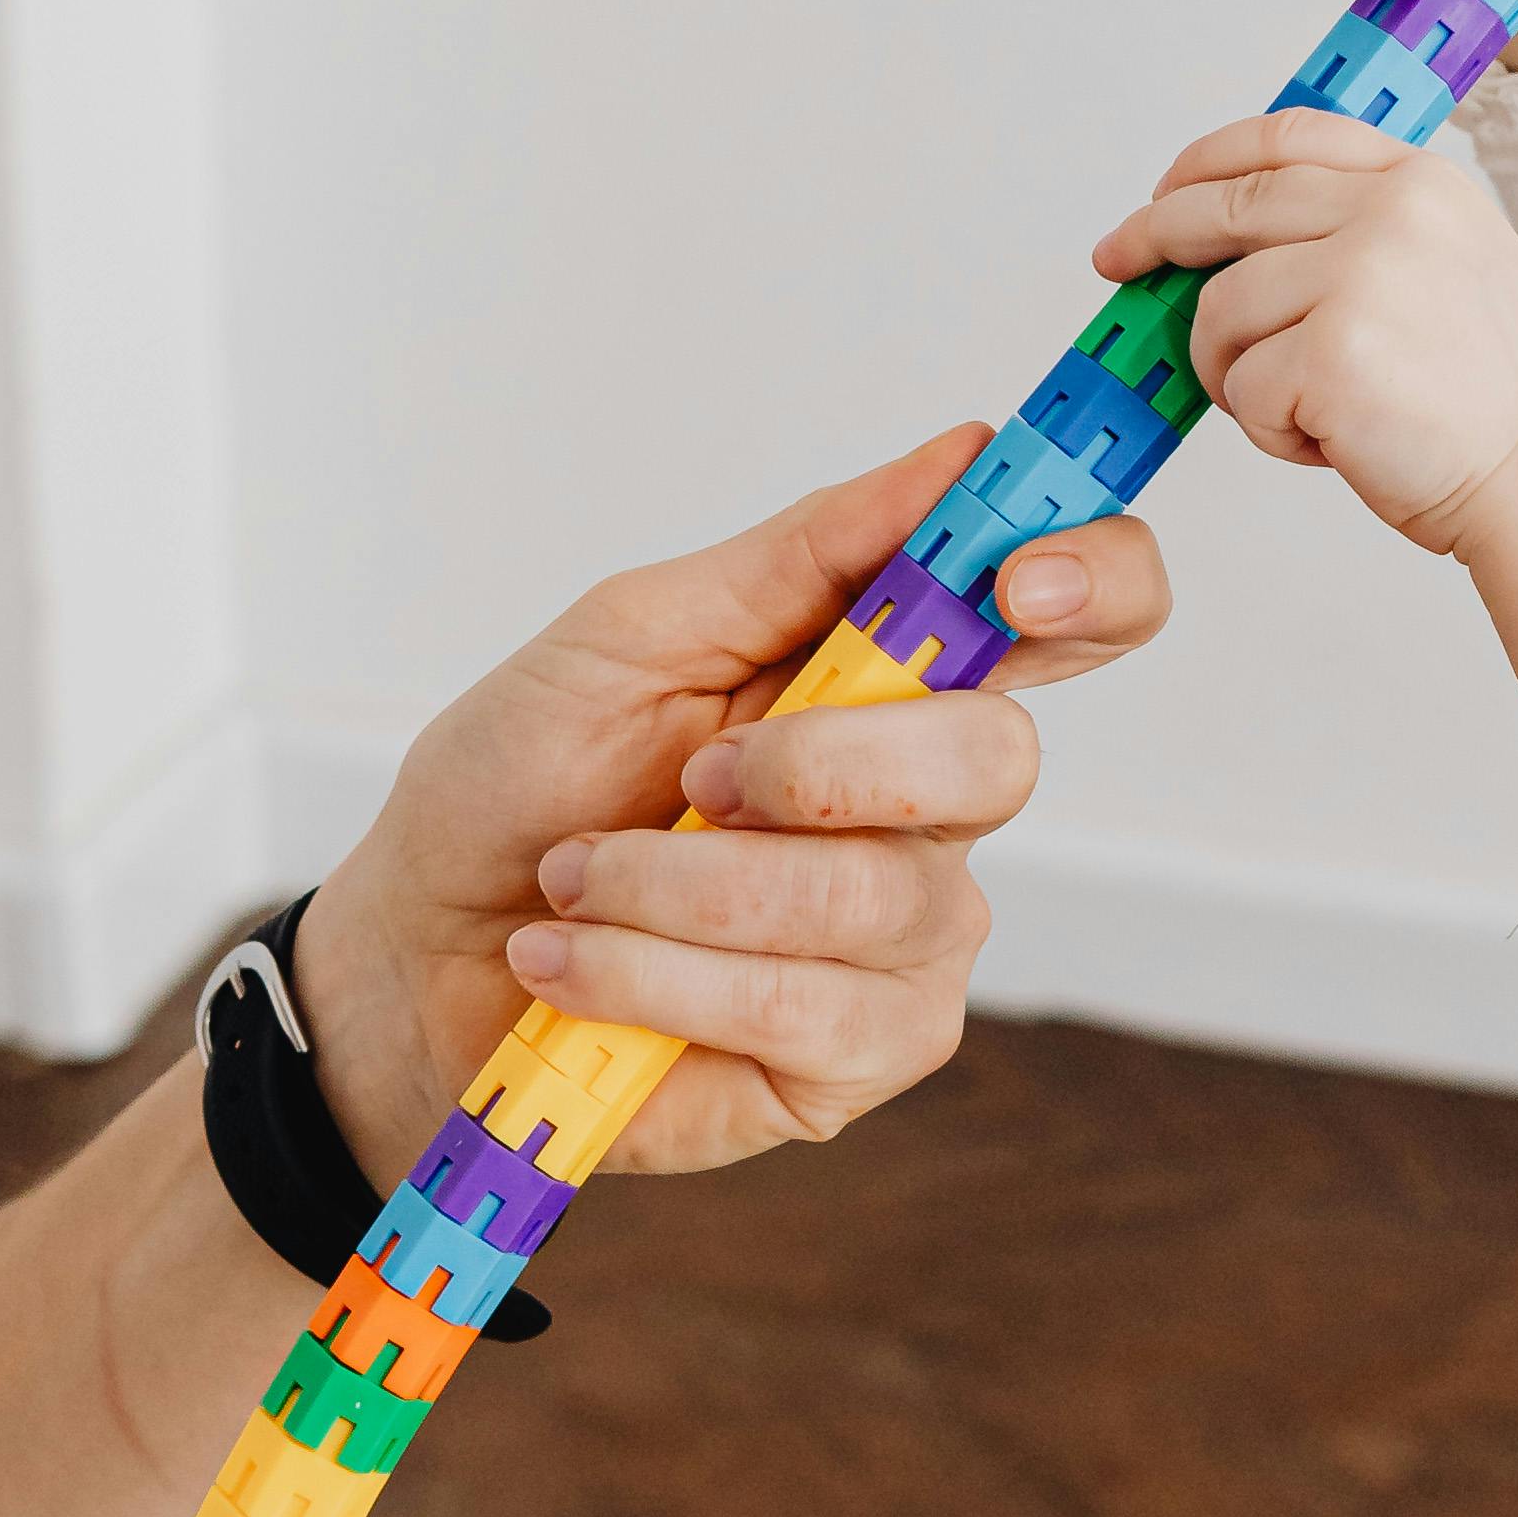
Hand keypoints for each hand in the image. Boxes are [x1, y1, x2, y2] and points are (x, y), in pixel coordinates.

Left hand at [294, 443, 1166, 1183]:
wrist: (423, 949)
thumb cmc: (525, 783)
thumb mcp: (634, 633)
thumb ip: (802, 553)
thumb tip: (957, 457)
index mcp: (898, 679)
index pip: (1082, 615)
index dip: (1094, 583)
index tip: (1012, 583)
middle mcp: (932, 810)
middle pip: (998, 761)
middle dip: (821, 762)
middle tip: (692, 776)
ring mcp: (909, 943)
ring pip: (875, 898)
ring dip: (682, 884)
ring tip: (578, 882)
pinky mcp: (858, 1060)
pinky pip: (807, 1010)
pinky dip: (656, 975)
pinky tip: (578, 968)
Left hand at [1092, 118, 1517, 554]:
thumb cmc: (1498, 400)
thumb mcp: (1452, 269)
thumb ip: (1365, 233)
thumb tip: (1236, 244)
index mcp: (1420, 182)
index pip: (1286, 138)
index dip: (1207, 161)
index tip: (1163, 191)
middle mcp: (1389, 213)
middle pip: (1228, 208)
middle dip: (1157, 235)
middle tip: (1119, 264)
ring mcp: (1359, 278)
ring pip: (1220, 314)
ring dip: (1240, 375)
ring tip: (1312, 415)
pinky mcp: (1329, 354)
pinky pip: (1241, 389)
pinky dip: (1272, 432)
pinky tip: (1336, 446)